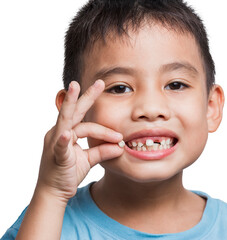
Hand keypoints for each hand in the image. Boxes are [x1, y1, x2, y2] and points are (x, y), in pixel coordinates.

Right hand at [36, 80, 122, 201]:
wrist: (54, 192)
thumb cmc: (68, 172)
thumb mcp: (89, 159)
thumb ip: (103, 151)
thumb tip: (120, 146)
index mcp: (68, 132)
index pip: (87, 121)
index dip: (105, 128)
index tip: (120, 136)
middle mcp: (59, 132)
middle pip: (75, 110)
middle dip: (86, 95)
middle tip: (100, 82)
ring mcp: (55, 142)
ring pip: (67, 120)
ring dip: (72, 103)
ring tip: (74, 87)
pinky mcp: (55, 156)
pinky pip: (59, 146)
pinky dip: (62, 140)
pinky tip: (66, 134)